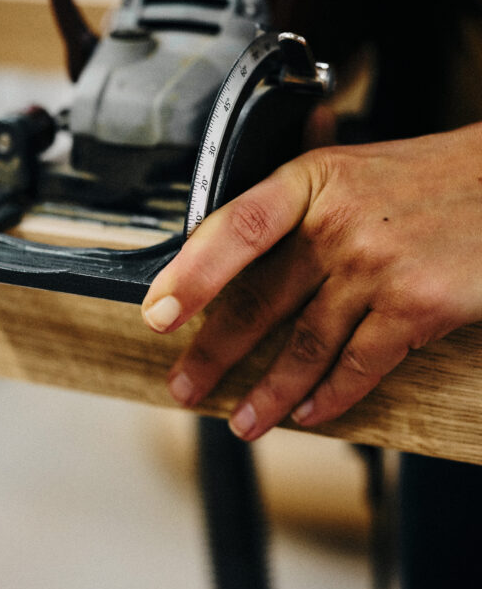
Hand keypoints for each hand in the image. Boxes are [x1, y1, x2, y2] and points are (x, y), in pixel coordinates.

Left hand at [141, 123, 481, 439]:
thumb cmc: (429, 178)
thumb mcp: (354, 167)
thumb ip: (295, 201)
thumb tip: (226, 240)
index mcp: (311, 182)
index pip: (235, 227)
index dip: (191, 274)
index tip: (158, 312)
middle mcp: (338, 223)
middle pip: (259, 300)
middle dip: (215, 353)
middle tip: (185, 385)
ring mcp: (378, 267)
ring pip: (305, 345)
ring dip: (269, 393)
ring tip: (244, 421)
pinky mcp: (417, 306)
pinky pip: (359, 364)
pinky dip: (331, 396)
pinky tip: (309, 414)